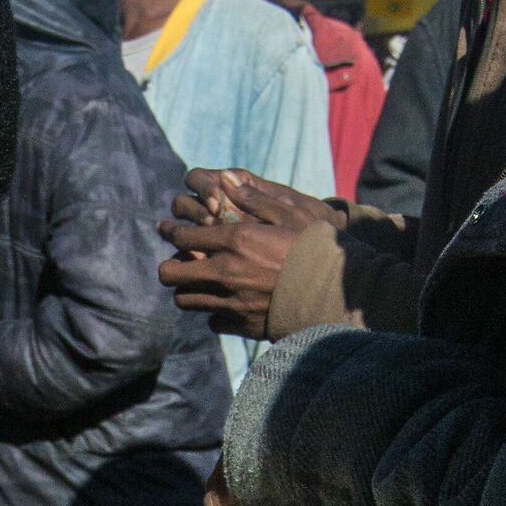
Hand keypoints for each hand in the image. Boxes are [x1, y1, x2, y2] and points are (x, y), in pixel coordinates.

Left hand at [159, 175, 338, 336]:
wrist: (336, 290)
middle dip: (168, 267)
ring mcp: (231, 302)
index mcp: (235, 241)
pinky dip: (215, 313)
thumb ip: (255, 198)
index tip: (168, 231)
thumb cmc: (315, 245)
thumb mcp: (289, 213)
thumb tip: (226, 181)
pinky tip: (225, 306)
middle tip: (174, 265)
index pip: (184, 237)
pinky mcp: (242, 324)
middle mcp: (226, 272)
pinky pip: (213, 321)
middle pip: (171, 274)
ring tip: (197, 286)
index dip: (171, 233)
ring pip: (186, 300)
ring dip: (188, 291)